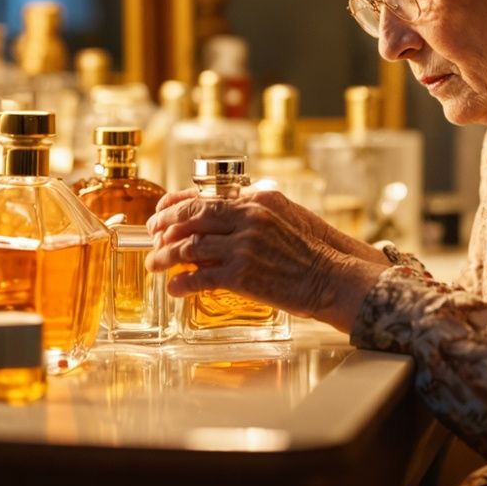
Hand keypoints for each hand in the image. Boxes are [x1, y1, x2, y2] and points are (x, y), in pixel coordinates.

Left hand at [152, 189, 392, 264]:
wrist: (334, 276)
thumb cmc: (315, 250)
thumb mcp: (286, 215)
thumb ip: (254, 212)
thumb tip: (226, 215)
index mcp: (256, 200)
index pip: (204, 196)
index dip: (174, 204)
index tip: (161, 211)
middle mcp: (247, 218)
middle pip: (190, 218)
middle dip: (164, 228)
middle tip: (152, 237)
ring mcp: (242, 246)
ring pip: (188, 248)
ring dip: (166, 258)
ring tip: (156, 265)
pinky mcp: (241, 274)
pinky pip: (199, 277)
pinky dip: (182, 284)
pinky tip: (175, 290)